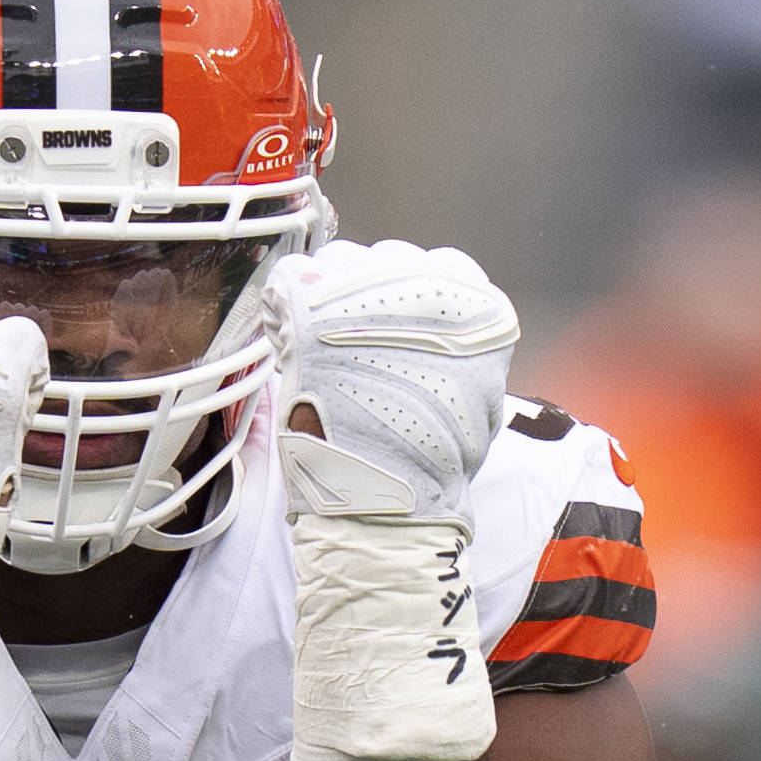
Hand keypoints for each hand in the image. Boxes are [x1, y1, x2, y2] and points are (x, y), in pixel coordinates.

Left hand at [264, 239, 518, 524]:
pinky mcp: (311, 307)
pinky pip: (291, 277)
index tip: (392, 322)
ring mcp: (368, 293)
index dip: (412, 295)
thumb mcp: (473, 401)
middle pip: (389, 258)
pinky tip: (292, 340)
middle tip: (352, 339)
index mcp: (476, 309)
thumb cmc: (427, 463)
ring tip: (321, 345)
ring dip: (327, 295)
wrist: (384, 501)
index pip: (444, 267)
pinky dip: (284, 303)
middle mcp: (428, 287)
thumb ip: (456, 352)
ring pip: (339, 260)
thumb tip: (426, 333)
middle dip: (368, 291)